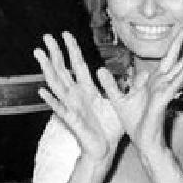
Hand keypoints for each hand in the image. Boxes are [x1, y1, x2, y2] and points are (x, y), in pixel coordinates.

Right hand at [34, 32, 122, 164]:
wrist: (105, 149)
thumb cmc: (110, 127)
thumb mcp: (124, 103)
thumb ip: (133, 87)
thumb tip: (143, 73)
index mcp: (88, 90)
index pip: (78, 66)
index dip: (72, 50)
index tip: (66, 34)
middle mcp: (77, 96)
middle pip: (62, 70)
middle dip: (54, 53)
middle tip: (46, 36)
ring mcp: (72, 107)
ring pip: (57, 85)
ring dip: (47, 69)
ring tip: (39, 54)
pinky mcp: (73, 121)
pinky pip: (60, 110)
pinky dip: (51, 100)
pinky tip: (42, 91)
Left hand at [98, 28, 182, 151]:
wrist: (142, 141)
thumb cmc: (135, 122)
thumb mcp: (118, 100)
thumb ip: (111, 85)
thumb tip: (100, 70)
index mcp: (155, 81)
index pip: (169, 58)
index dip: (177, 43)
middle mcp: (163, 83)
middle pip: (179, 59)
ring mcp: (165, 91)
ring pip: (181, 70)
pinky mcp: (163, 101)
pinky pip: (174, 86)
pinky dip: (182, 75)